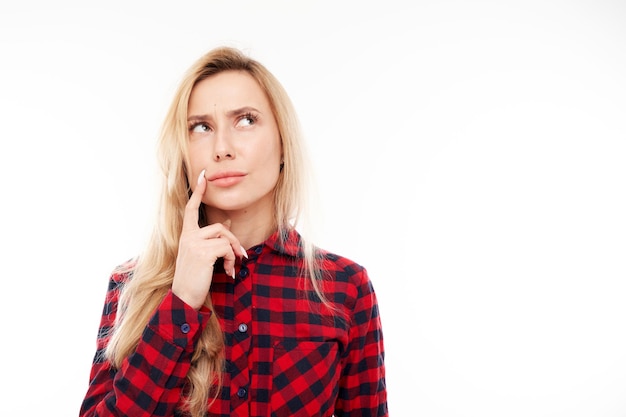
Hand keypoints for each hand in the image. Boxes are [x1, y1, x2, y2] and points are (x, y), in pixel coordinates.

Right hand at [172, 170, 245, 309]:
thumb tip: (228, 221)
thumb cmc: (194, 278)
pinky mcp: (203, 252)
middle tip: (240, 256)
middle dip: (233, 241)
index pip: (191, 209)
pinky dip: (231, 260)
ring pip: (224, 237)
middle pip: (219, 227)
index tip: (203, 176)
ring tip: (231, 266)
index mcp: (186, 236)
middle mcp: (188, 237)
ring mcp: (194, 243)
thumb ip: (212, 239)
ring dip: (233, 252)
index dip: (198, 192)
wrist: (184, 298)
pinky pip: (226, 248)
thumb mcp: (202, 256)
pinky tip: (227, 272)